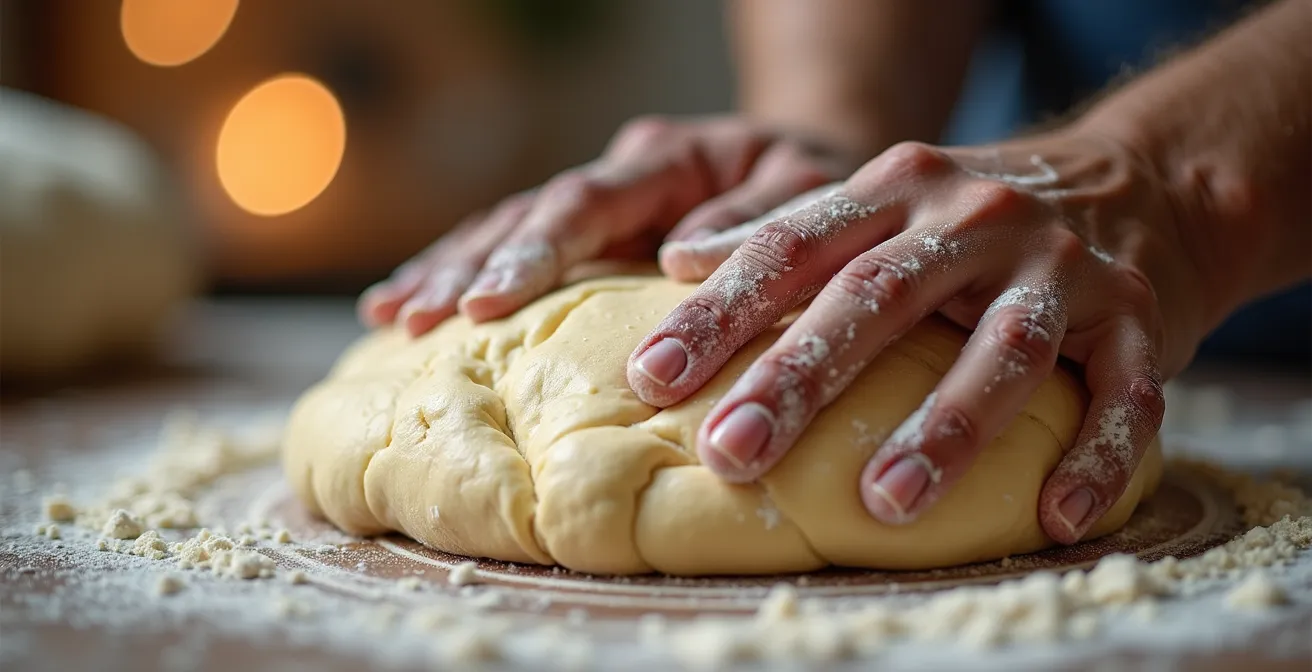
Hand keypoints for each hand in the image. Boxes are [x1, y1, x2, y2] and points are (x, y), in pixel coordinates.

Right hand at [357, 116, 856, 334]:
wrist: (812, 172)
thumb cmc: (818, 191)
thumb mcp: (808, 195)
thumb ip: (755, 224)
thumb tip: (678, 258)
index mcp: (670, 159)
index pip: (587, 202)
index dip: (533, 253)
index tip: (484, 304)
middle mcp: (622, 175)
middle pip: (529, 215)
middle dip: (470, 268)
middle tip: (413, 318)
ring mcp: (601, 202)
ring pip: (506, 226)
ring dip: (448, 270)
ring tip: (389, 316)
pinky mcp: (591, 233)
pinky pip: (513, 245)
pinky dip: (461, 273)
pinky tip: (406, 304)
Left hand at [626, 131, 1212, 542]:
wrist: (1141, 180)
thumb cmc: (976, 218)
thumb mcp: (884, 200)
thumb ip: (788, 230)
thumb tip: (676, 259)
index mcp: (898, 191)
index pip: (792, 248)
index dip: (719, 313)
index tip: (651, 377)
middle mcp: (975, 220)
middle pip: (878, 297)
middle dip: (800, 377)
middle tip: (731, 452)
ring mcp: (1062, 269)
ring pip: (1002, 350)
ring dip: (945, 430)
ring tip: (885, 502)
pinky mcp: (1139, 319)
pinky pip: (1124, 394)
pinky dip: (1096, 456)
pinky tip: (1055, 517)